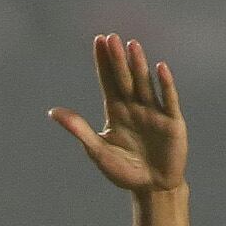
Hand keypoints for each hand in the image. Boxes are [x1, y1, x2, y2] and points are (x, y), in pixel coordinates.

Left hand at [49, 33, 185, 194]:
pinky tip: (160, 68)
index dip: (103, 62)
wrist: (152, 188)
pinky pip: (168, 99)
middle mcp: (135, 106)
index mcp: (116, 111)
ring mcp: (154, 112)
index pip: (108, 81)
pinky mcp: (172, 122)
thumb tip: (53, 111)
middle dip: (117, 59)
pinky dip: (165, 84)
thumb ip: (79, 129)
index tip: (98, 40)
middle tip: (111, 37)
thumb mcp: (97, 150)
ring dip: (138, 65)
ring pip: (144, 84)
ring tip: (132, 45)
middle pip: (124, 78)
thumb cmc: (123, 171)